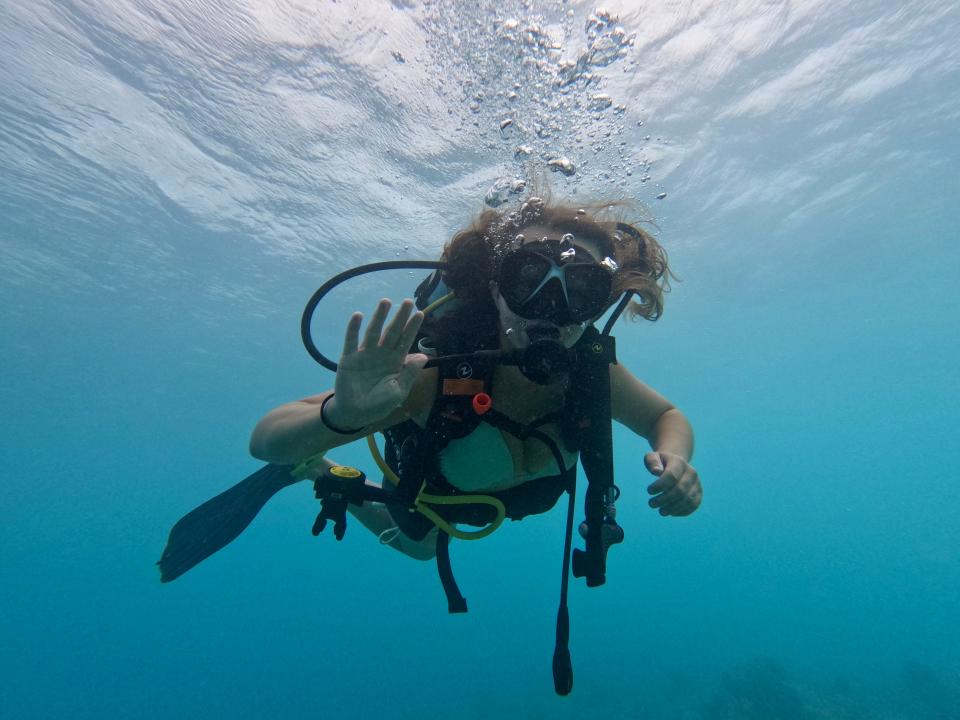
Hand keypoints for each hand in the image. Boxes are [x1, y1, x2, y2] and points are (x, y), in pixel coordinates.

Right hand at [327, 299, 426, 428]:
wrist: (355, 413)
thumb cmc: (379, 404)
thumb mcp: (398, 392)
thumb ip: (409, 374)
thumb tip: (424, 357)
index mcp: (395, 362)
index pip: (405, 341)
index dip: (412, 327)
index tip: (420, 313)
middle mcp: (381, 354)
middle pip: (392, 332)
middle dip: (400, 317)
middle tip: (408, 301)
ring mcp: (365, 354)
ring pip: (374, 332)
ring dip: (379, 317)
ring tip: (386, 302)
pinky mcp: (348, 358)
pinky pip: (351, 340)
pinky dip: (354, 328)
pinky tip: (358, 315)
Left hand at [645, 451, 701, 515]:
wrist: (676, 465)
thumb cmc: (660, 463)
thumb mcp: (652, 457)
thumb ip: (652, 462)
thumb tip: (656, 471)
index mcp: (679, 462)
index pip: (671, 476)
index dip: (659, 486)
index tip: (649, 491)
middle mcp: (691, 473)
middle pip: (680, 490)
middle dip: (664, 499)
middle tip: (651, 504)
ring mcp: (697, 484)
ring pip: (687, 500)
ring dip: (673, 508)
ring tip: (661, 511)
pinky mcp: (699, 494)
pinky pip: (693, 505)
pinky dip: (681, 511)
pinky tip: (670, 512)